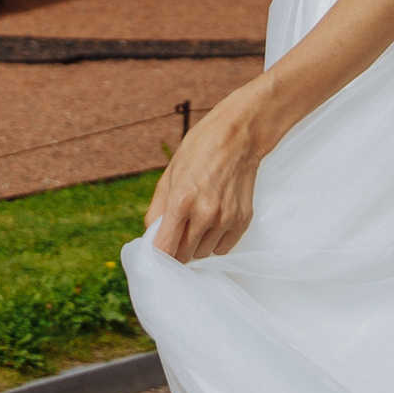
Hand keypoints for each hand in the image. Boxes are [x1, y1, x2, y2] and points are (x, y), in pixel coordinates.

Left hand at [142, 91, 268, 262]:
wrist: (238, 137)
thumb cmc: (199, 150)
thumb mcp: (169, 174)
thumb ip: (157, 209)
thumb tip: (151, 235)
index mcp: (181, 201)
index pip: (164, 248)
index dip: (157, 255)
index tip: (156, 252)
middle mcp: (204, 214)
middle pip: (183, 255)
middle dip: (175, 249)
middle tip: (176, 234)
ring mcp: (226, 219)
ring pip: (203, 253)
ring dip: (196, 245)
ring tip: (197, 222)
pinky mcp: (242, 221)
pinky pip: (223, 248)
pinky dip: (214, 242)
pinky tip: (213, 223)